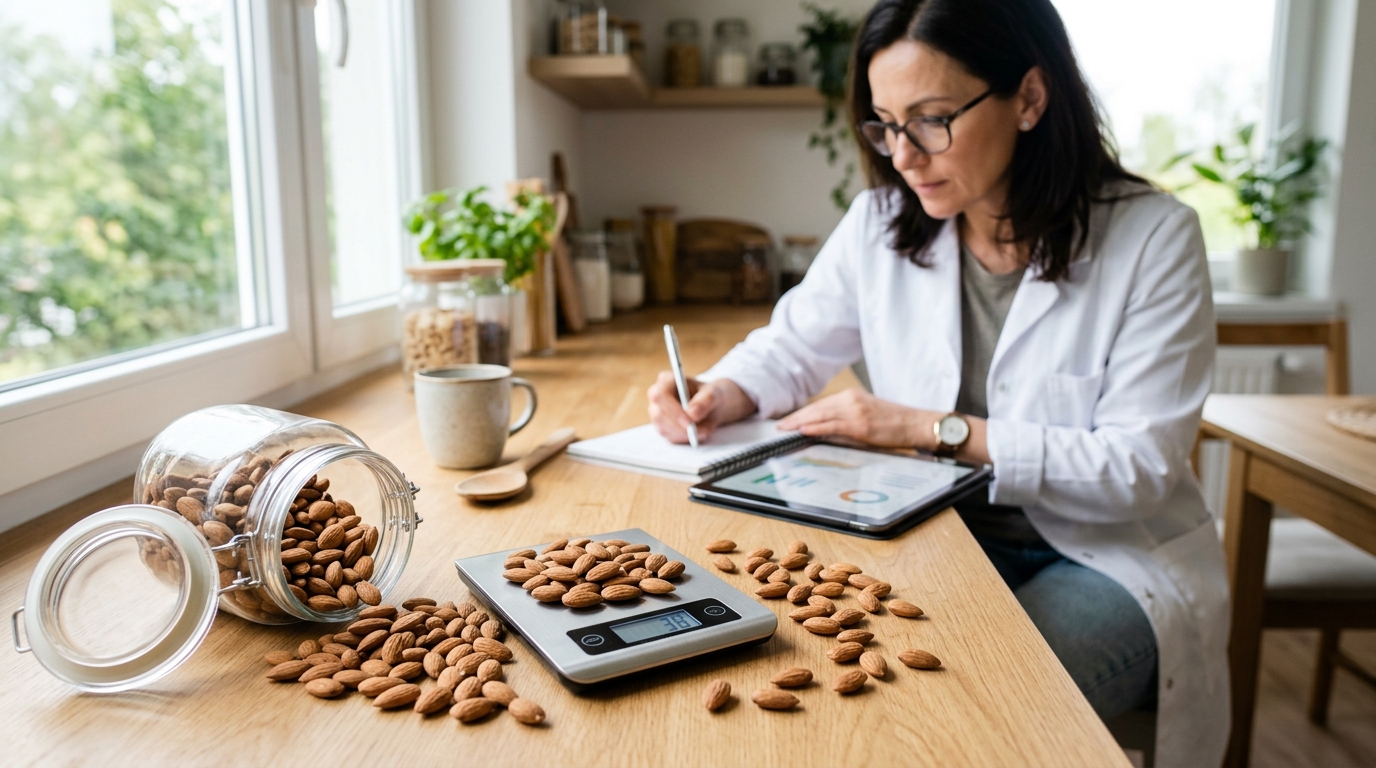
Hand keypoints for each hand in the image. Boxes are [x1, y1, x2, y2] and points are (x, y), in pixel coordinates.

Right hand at [647, 372, 756, 443]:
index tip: (689, 422)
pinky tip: (698, 434)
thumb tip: (692, 414)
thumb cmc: (711, 395)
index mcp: (667, 380)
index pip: (660, 395)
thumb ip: (705, 400)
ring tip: (704, 431)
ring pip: (663, 428)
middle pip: (659, 414)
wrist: (713, 406)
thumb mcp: (714, 394)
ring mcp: (657, 413)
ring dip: (684, 434)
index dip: (672, 410)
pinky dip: (685, 438)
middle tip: (699, 432)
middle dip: (679, 426)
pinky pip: (669, 437)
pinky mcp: (662, 427)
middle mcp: (657, 396)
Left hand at [776, 388, 935, 448]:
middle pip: (816, 408)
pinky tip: (803, 430)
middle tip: (779, 426)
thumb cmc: (894, 423)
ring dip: (799, 422)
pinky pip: (832, 426)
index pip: (821, 405)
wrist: (916, 424)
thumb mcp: (866, 415)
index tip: (788, 420)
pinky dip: (815, 427)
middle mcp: (851, 400)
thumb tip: (823, 430)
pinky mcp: (860, 425)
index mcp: (852, 397)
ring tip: (784, 429)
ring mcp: (855, 412)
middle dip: (795, 417)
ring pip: (820, 415)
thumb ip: (845, 420)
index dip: (802, 412)